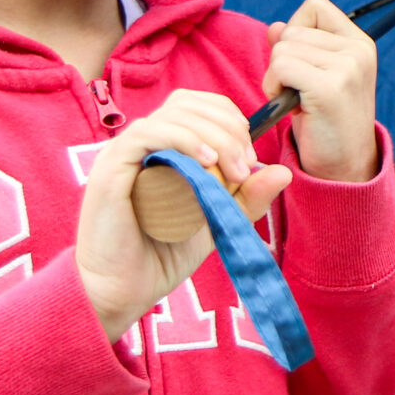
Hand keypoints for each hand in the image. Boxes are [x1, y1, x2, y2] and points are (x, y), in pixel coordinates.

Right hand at [74, 89, 289, 339]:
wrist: (123, 290)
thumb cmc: (162, 255)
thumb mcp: (216, 221)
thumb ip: (246, 198)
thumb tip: (283, 172)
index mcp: (162, 148)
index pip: (197, 107)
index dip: (230, 120)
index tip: (250, 159)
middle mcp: (141, 143)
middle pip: (188, 103)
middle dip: (228, 128)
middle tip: (245, 166)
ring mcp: (124, 152)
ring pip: (173, 115)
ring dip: (214, 136)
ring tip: (232, 170)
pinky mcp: (111, 166)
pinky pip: (148, 133)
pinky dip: (183, 139)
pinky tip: (206, 161)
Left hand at [265, 0, 380, 182]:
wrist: (344, 168)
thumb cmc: (325, 122)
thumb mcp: (314, 77)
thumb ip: (297, 47)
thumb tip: (275, 26)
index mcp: (359, 43)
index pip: (315, 6)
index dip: (297, 30)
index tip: (304, 64)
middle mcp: (358, 50)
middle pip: (292, 30)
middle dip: (283, 60)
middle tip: (300, 93)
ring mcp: (348, 68)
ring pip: (282, 48)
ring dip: (276, 77)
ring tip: (297, 102)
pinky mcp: (330, 88)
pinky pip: (280, 67)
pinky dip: (274, 87)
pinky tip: (292, 108)